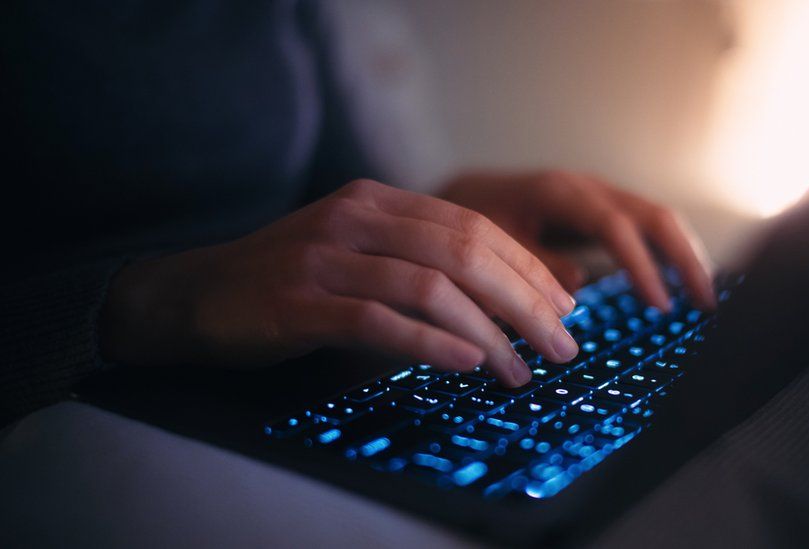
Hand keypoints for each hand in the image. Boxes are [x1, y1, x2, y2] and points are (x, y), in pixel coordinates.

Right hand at [100, 179, 578, 385]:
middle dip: (524, 302)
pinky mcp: (301, 301)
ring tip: (520, 371)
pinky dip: (431, 343)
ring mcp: (327, 257)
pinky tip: (468, 363)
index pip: (474, 226)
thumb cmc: (290, 280)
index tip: (565, 306)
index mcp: (378, 201)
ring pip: (430, 288)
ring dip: (488, 333)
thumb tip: (499, 298)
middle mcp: (357, 218)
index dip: (527, 267)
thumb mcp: (358, 253)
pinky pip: (380, 321)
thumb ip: (416, 261)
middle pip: (465, 253)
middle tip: (562, 345)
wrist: (196, 293)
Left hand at [439, 170, 715, 310]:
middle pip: (652, 215)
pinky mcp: (603, 206)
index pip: (614, 226)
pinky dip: (668, 250)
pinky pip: (646, 224)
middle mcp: (587, 186)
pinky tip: (682, 281)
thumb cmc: (472, 218)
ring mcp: (599, 192)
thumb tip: (578, 288)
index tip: (659, 306)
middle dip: (684, 258)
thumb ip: (530, 263)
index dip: (640, 266)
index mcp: (559, 191)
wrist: (463, 191)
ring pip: (656, 216)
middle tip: (707, 304)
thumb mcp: (490, 242)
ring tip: (704, 298)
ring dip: (684, 254)